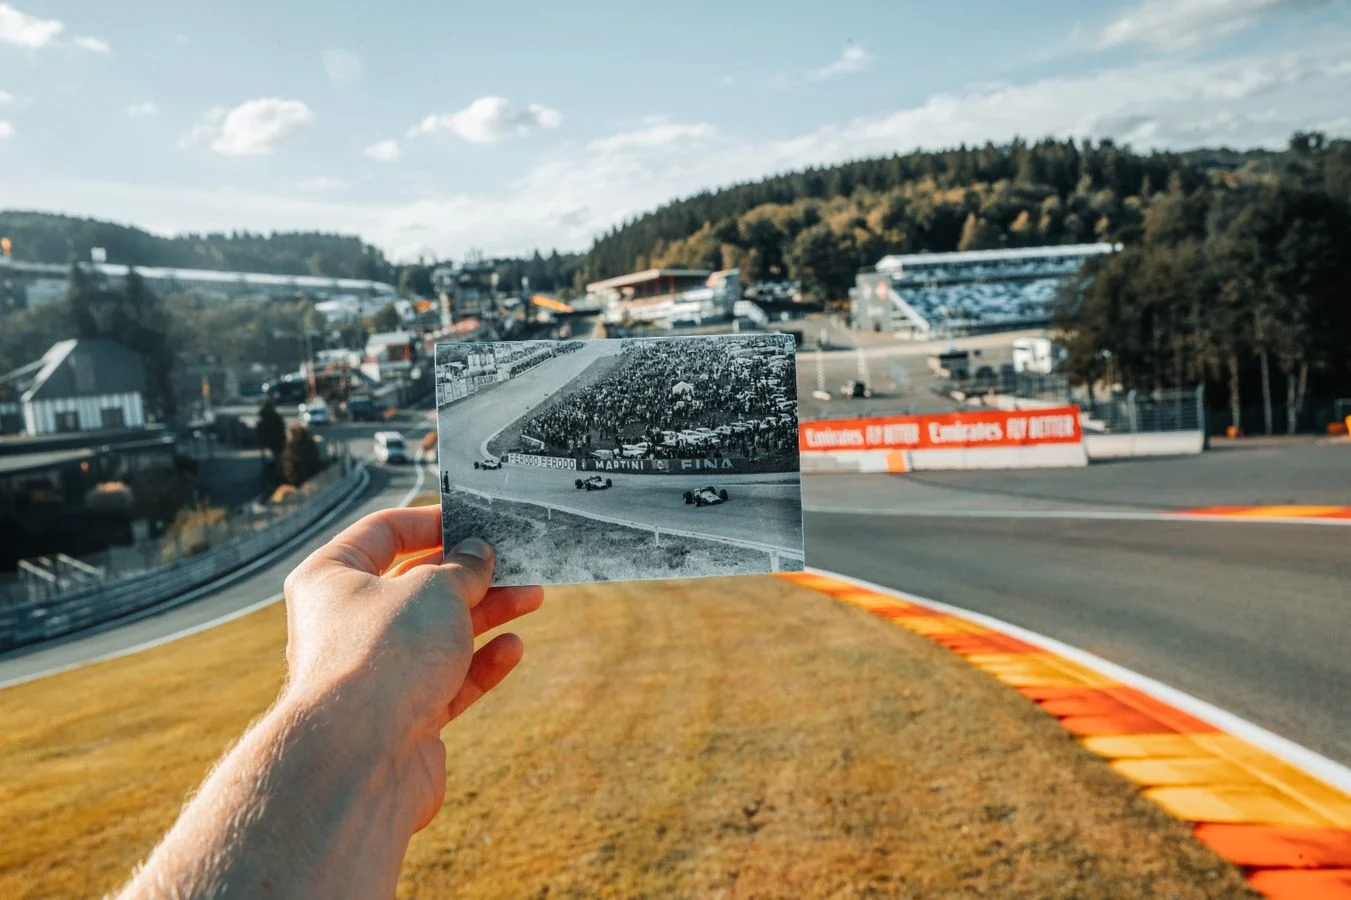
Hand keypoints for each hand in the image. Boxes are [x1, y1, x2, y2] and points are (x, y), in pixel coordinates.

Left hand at [281, 504, 542, 831]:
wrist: (361, 757)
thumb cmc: (385, 655)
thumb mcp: (435, 589)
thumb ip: (463, 567)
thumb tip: (478, 554)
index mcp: (331, 578)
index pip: (383, 532)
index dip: (431, 521)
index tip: (474, 518)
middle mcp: (347, 623)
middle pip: (417, 585)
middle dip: (472, 573)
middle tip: (516, 561)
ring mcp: (375, 672)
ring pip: (438, 632)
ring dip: (487, 613)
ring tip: (532, 596)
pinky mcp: (402, 715)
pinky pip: (447, 680)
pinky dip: (481, 663)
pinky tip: (513, 648)